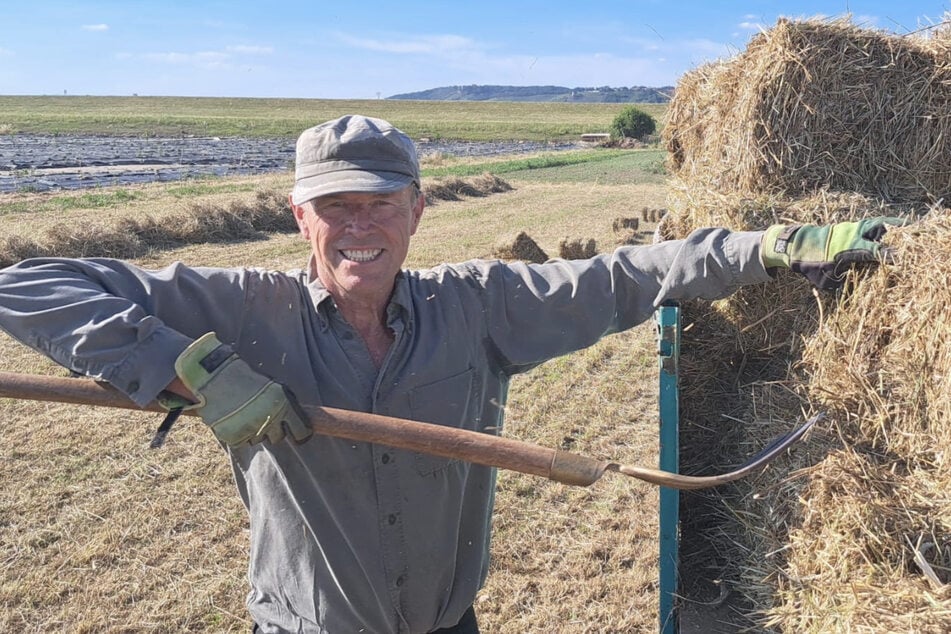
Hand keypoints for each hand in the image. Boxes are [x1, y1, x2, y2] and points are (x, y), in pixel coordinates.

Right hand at [174, 332, 311, 446]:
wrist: (216, 377)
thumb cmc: (247, 380)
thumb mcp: (274, 387)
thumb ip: (287, 405)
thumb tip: (300, 422)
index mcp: (284, 405)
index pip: (302, 432)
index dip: (301, 435)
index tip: (297, 435)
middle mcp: (271, 419)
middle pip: (279, 438)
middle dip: (273, 430)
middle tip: (261, 416)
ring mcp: (252, 430)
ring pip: (260, 440)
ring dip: (255, 431)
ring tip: (244, 414)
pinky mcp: (235, 437)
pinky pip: (243, 442)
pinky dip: (239, 434)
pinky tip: (234, 419)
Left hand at [761, 217, 905, 289]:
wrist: (794, 245)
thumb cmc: (809, 264)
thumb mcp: (823, 279)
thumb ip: (840, 283)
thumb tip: (852, 289)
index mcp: (848, 248)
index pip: (875, 251)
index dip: (889, 256)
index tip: (901, 260)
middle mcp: (851, 235)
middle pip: (879, 228)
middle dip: (896, 231)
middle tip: (911, 232)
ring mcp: (849, 228)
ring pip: (874, 223)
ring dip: (888, 226)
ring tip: (904, 227)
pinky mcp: (846, 227)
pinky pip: (866, 224)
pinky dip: (878, 225)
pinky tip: (886, 228)